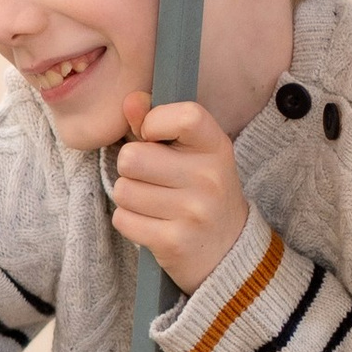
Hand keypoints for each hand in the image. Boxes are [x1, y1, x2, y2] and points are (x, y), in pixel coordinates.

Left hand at [111, 94, 250, 290]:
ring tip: (153, 203)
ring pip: (123, 190)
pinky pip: (123, 219)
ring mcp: (194, 212)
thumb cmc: (200, 192)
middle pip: (132, 158)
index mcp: (216, 148)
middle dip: (131, 168)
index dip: (154, 121)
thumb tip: (130, 100)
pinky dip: (130, 222)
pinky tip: (152, 224)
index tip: (152, 136)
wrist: (228, 251)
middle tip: (151, 178)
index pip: (185, 116)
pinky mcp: (174, 241)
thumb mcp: (192, 153)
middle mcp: (209, 179)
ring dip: (129, 197)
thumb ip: (158, 123)